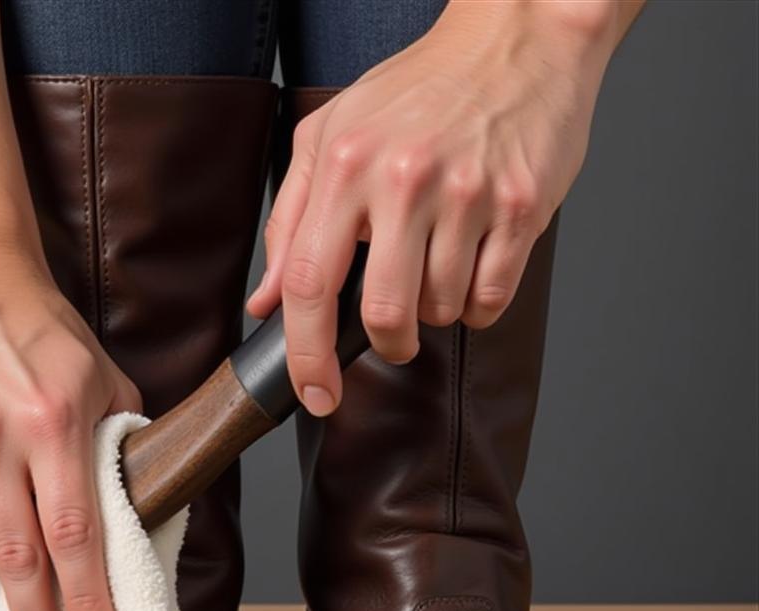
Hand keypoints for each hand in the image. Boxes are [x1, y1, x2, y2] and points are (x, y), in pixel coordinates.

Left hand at [247, 0, 622, 414]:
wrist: (516, 38)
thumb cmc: (418, 91)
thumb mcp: (330, 138)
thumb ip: (291, 222)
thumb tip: (266, 304)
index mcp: (346, 165)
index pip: (311, 283)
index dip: (306, 356)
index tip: (315, 394)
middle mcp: (405, 179)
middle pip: (383, 313)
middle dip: (386, 344)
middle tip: (393, 334)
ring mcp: (468, 193)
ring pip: (442, 311)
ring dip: (435, 313)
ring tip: (438, 264)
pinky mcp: (521, 205)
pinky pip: (492, 299)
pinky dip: (477, 306)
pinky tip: (473, 266)